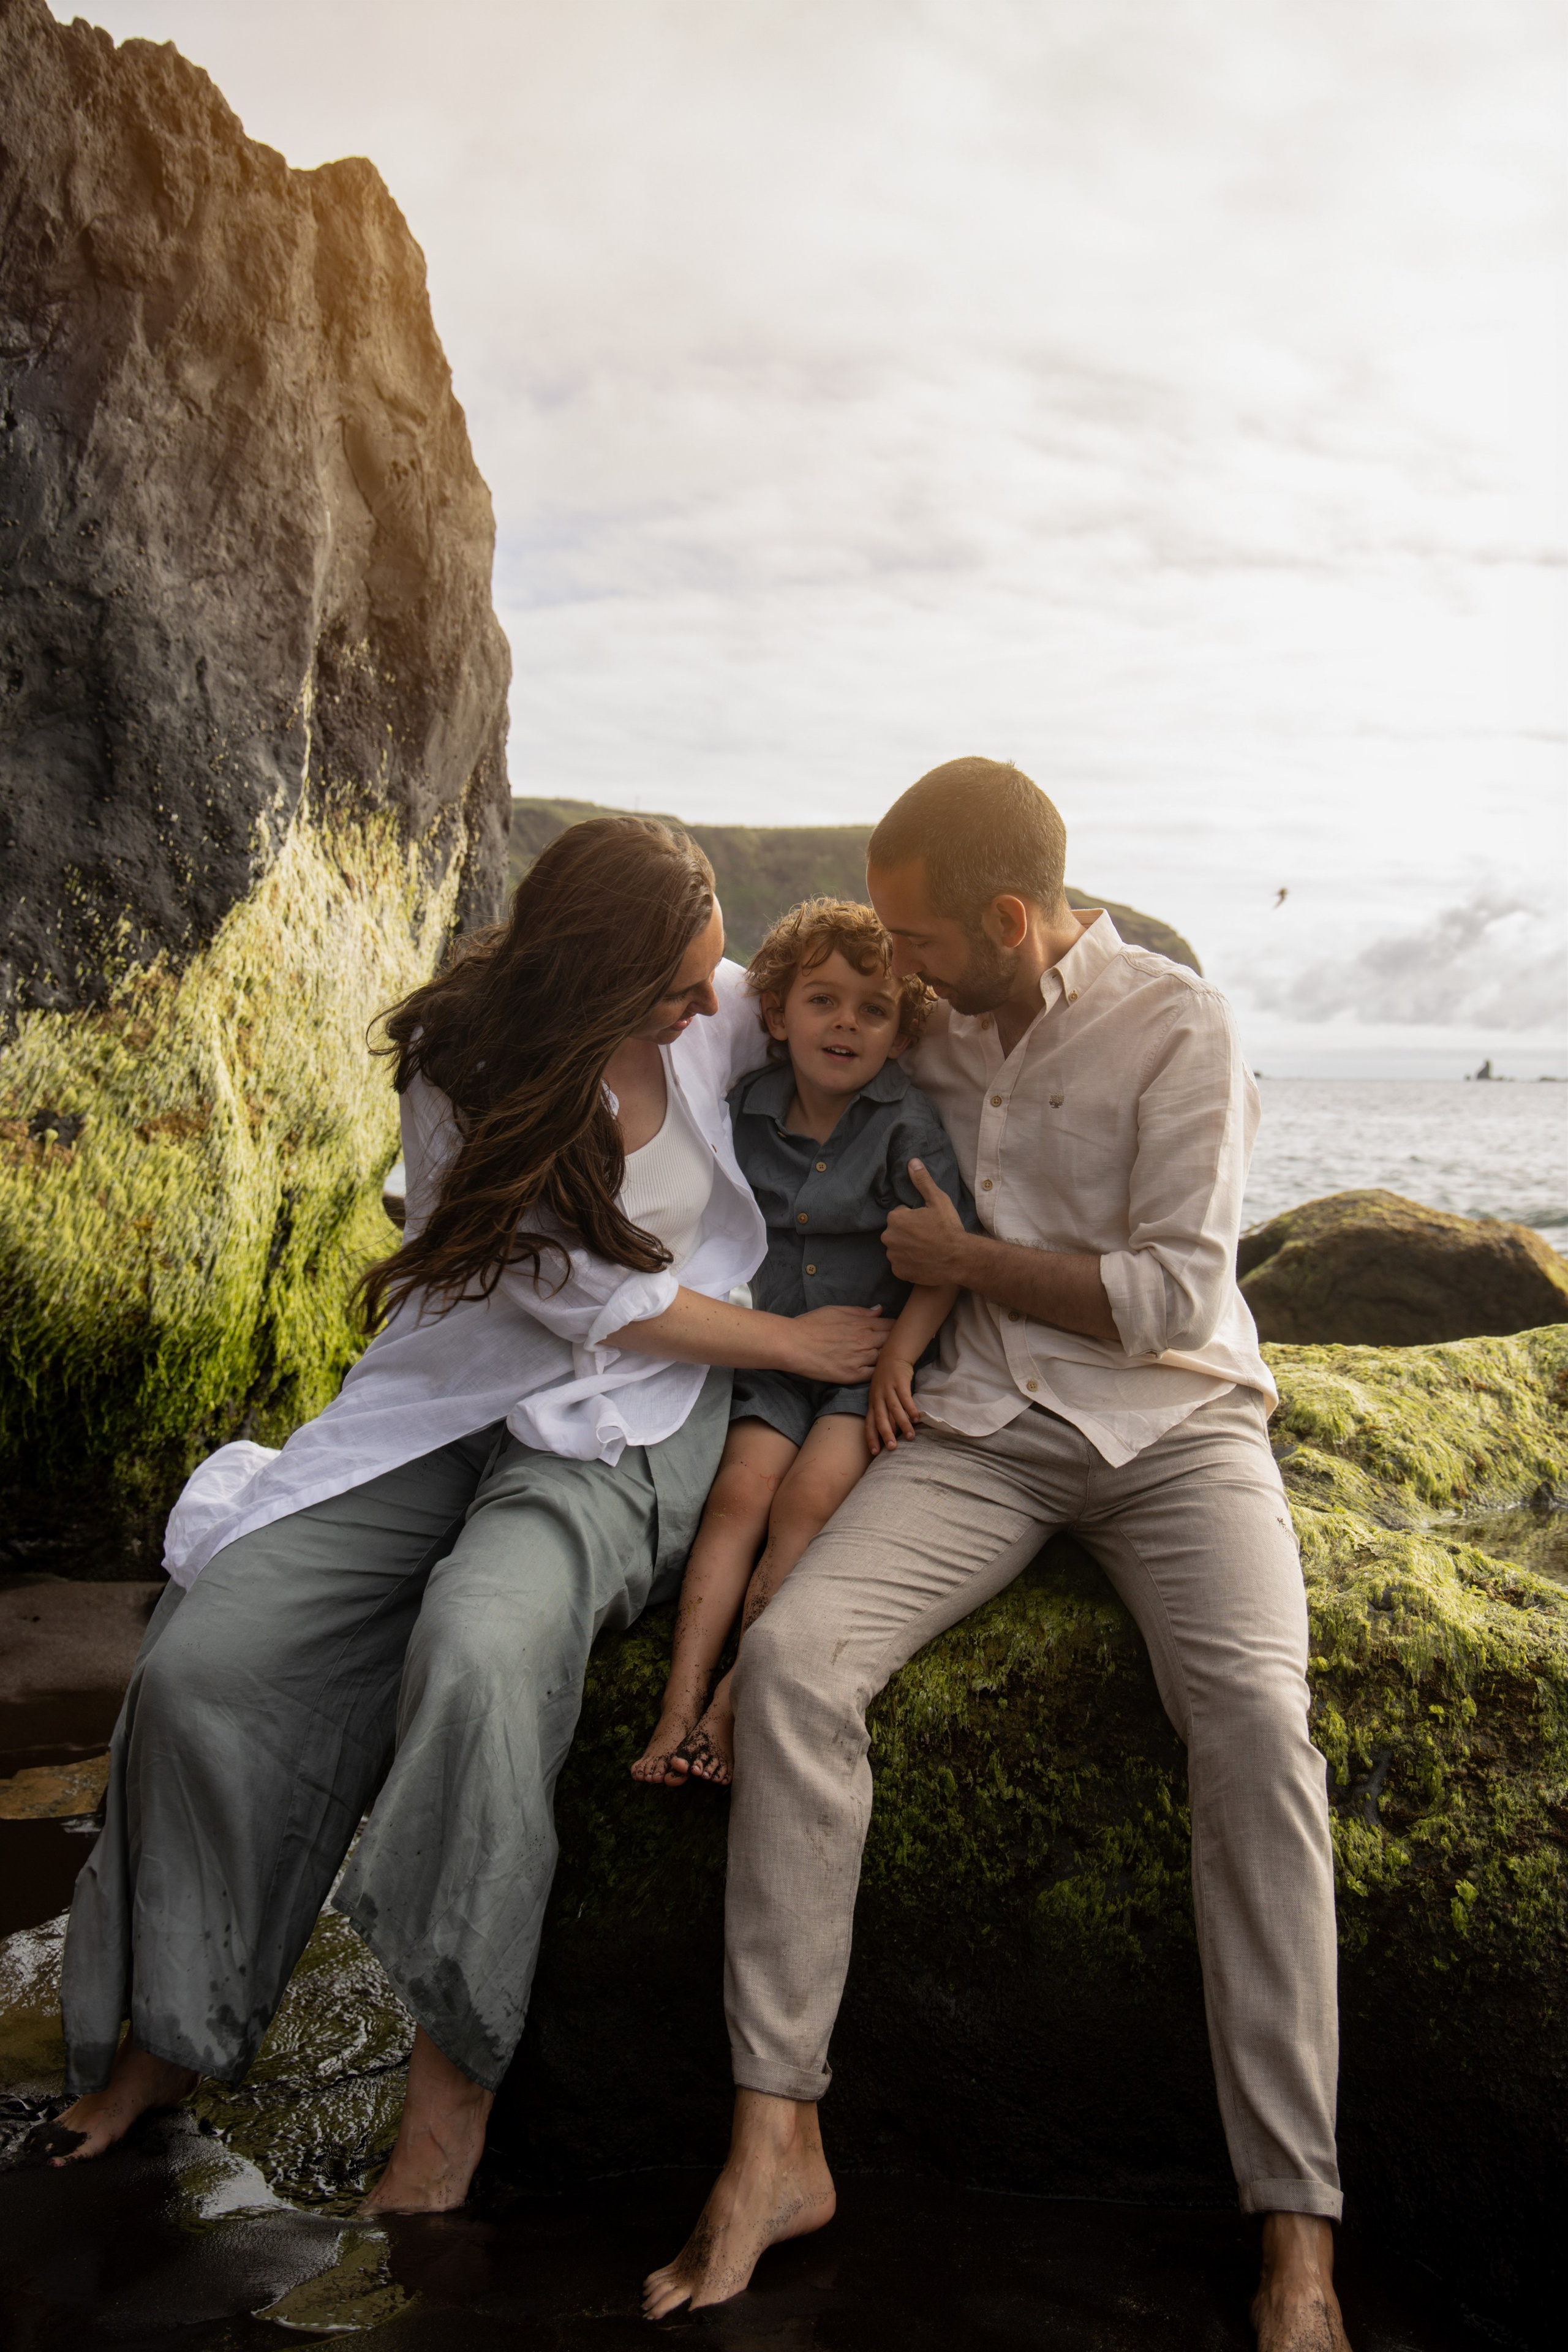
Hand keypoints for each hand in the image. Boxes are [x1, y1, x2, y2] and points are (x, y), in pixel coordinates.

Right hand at [782, 1305, 884, 1382]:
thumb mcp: (836, 1310)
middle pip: (891, 1342)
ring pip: (885, 1358)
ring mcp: (860, 1359)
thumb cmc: (811, 1324)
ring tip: (884, 1359)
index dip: (894, 1328)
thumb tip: (880, 1310)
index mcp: (862, 1323)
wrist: (793, 1344)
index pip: (891, 1325)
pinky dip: (877, 1372)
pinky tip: (874, 1371)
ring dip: (886, 1358)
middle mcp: (865, 1340)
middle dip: (894, 1342)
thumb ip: (860, 1312)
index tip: (892, 1331)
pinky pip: (874, 1375)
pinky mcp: (852, 1375)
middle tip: (892, 1346)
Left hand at [866, 1348, 920, 1454]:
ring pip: (894, 1410)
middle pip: (880, 1419)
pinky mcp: (900, 1383)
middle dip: (885, 1435)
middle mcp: (878, 1398)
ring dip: (902, 1424)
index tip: (875, 1453)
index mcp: (872, 1404)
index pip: (869, 1424)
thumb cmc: (886, 1382)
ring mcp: (888, 1390)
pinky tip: (916, 1419)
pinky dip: (911, 1409)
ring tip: (910, 1437)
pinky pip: (906, 1398)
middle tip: (892, 1448)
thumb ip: (884, 1414)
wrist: (892, 1357)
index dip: (871, 1438)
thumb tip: (890, 1434)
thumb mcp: (880, 1398)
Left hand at [882, 1160, 971, 1287]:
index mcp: (895, 1219)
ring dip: (908, 1249)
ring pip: (898, 1249)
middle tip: (928, 1236)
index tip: (928, 1223)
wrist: (959, 1258)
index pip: (900, 1215)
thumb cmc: (949, 1228)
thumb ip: (922, 1181)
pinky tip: (924, 1262)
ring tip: (927, 1250)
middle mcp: (889, 1238)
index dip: (914, 1218)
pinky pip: (901, 1265)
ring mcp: (893, 1257)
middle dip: (908, 1233)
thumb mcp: (938, 1200)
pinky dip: (909, 1264)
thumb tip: (912, 1162)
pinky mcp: (899, 1272)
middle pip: (897, 1232)